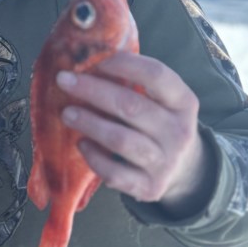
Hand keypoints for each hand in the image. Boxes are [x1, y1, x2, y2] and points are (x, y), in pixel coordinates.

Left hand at [56, 52, 214, 216]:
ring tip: (67, 113)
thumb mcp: (161, 101)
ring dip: (89, 123)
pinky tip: (81, 145)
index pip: (157, 75)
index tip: (94, 59)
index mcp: (183, 102)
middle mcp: (179, 131)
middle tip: (63, 80)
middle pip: (131, 107)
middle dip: (93, 91)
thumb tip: (86, 58)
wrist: (183, 171)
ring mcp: (165, 162)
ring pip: (121, 140)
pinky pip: (115, 173)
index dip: (124, 64)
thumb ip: (134, 82)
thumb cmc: (159, 124)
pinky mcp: (150, 187)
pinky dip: (94, 158)